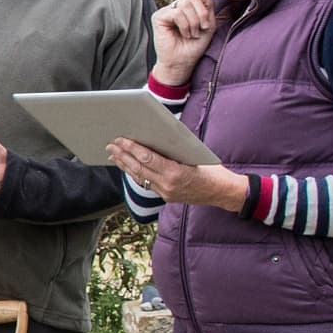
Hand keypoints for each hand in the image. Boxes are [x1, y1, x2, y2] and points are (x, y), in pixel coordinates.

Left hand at [106, 137, 246, 211]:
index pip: (147, 159)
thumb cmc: (212, 169)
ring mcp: (165, 193)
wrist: (223, 192)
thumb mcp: (194, 155)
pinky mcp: (165, 196)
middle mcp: (167, 185)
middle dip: (123, 156)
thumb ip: (174, 150)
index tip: (120, 139)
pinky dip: (135, 173)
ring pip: (139, 177)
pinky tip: (127, 165)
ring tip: (113, 153)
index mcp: (175, 173)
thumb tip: (153, 137)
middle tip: (110, 144)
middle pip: (139, 169)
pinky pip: (146, 183)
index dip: (132, 149)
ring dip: (124, 165)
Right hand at [152, 0, 216, 84]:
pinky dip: (185, 25)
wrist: (183, 62)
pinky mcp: (159, 17)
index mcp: (187, 6)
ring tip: (192, 34)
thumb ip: (207, 4)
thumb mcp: (208, 23)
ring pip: (186, 3)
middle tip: (203, 27)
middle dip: (202, 12)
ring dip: (194, 21)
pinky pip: (177, 13)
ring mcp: (166, 11)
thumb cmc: (195, 45)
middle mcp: (175, 6)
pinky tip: (184, 34)